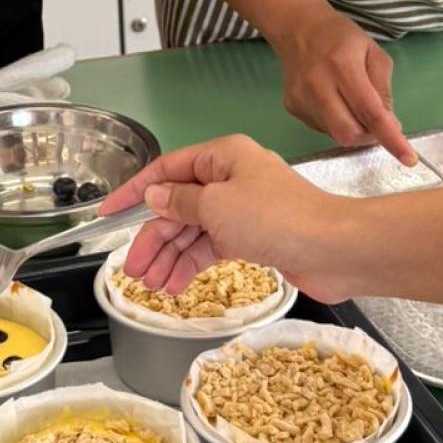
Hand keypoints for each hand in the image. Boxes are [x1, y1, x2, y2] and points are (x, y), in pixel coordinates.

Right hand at [103, 135, 358, 301]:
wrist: (333, 250)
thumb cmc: (278, 218)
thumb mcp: (217, 205)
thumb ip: (180, 202)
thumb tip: (155, 197)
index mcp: (222, 157)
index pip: (166, 170)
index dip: (134, 192)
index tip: (108, 213)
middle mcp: (231, 178)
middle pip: (177, 206)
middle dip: (153, 238)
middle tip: (132, 270)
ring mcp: (243, 210)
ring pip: (193, 231)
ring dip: (170, 257)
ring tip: (151, 285)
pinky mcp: (254, 238)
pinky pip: (211, 248)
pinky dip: (192, 264)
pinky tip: (175, 284)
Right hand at [268, 4, 413, 158]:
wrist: (299, 29)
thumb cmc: (342, 39)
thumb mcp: (374, 54)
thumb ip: (384, 90)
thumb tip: (390, 125)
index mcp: (343, 66)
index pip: (371, 112)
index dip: (391, 138)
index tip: (408, 158)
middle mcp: (318, 85)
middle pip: (348, 133)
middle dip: (369, 137)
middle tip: (377, 124)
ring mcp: (301, 98)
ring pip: (335, 134)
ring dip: (353, 127)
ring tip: (350, 101)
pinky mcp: (292, 107)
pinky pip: (322, 128)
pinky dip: (336, 121)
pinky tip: (333, 100)